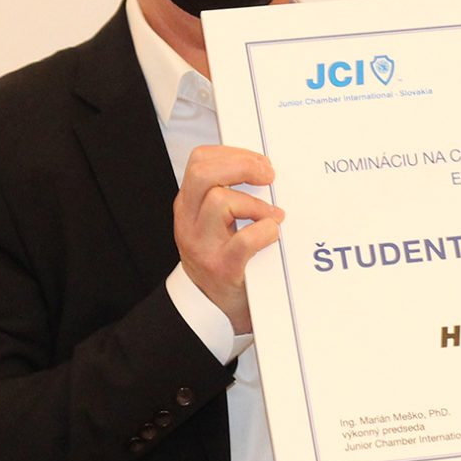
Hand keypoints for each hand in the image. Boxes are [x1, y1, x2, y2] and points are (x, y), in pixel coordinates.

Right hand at [173, 144, 281, 332]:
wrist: (209, 307)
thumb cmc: (219, 260)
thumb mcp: (213, 224)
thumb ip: (228, 195)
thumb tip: (263, 169)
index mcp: (188, 205)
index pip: (199, 161)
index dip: (232, 153)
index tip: (258, 160)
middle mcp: (189, 222)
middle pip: (203, 173)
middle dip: (241, 165)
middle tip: (268, 175)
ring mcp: (202, 245)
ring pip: (220, 201)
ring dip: (256, 204)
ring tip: (273, 215)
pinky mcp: (222, 267)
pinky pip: (245, 239)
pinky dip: (265, 231)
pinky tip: (272, 234)